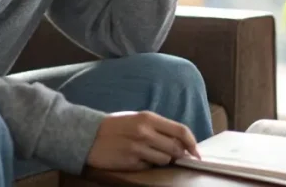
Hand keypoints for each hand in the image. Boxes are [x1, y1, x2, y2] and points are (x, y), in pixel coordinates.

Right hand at [86, 111, 200, 170]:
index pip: (181, 130)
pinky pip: (149, 167)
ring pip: (165, 160)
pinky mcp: (130, 162)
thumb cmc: (116, 126)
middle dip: (179, 154)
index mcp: (149, 118)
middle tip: (174, 155)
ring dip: (162, 160)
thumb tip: (181, 141)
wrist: (88, 135)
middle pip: (176, 149)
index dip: (192, 143)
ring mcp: (137, 148)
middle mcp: (145, 132)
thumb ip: (159, 128)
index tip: (196, 153)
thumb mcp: (138, 119)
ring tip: (149, 154)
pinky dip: (147, 165)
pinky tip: (136, 158)